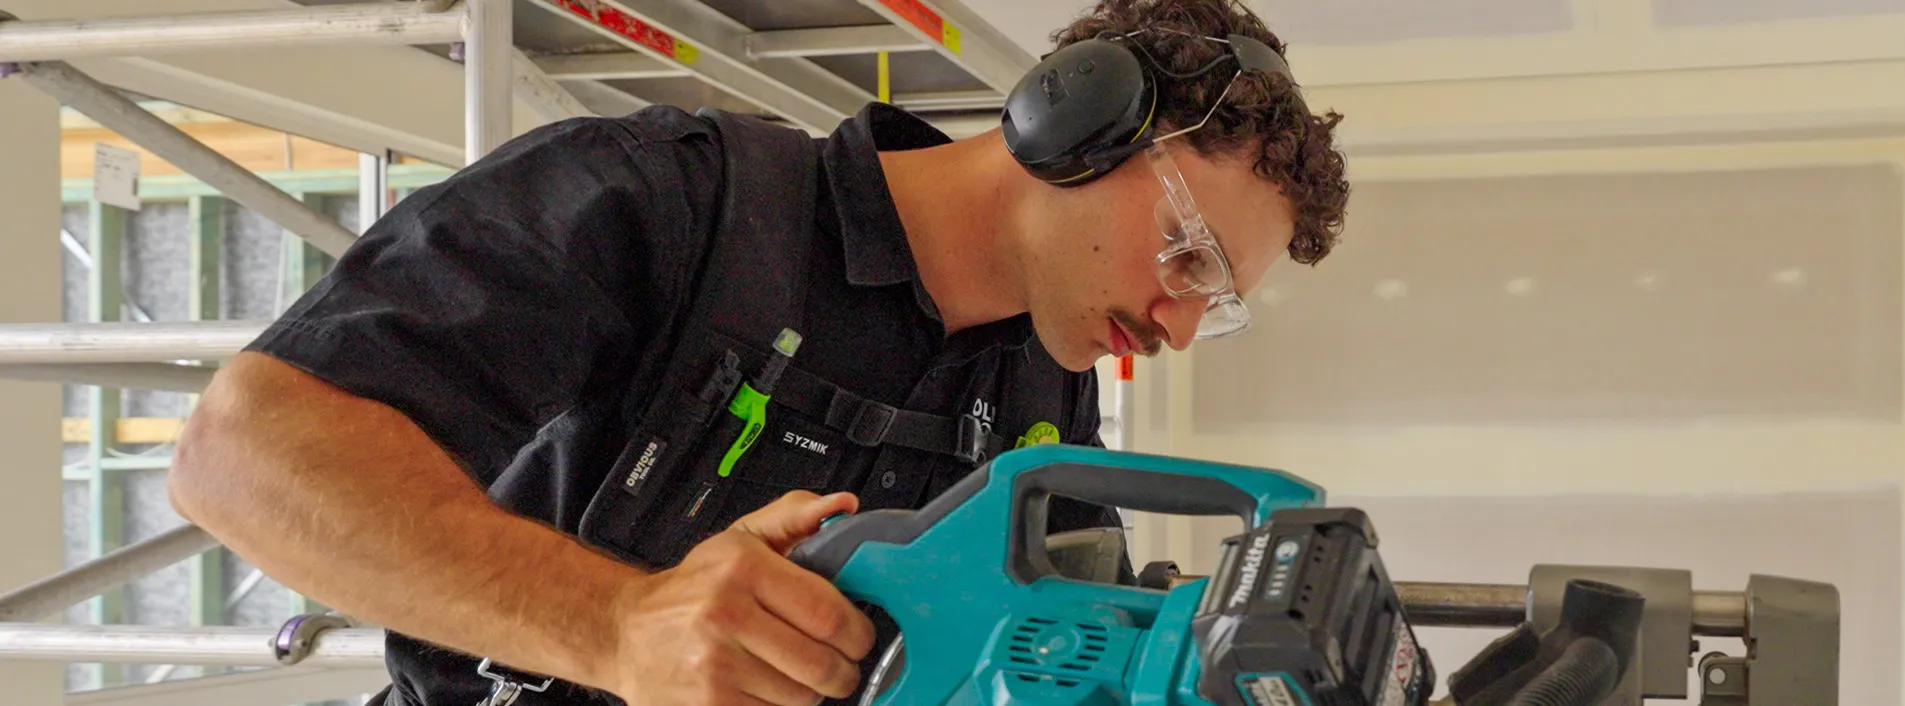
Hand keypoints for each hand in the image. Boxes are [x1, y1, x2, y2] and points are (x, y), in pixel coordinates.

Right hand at [606, 490, 875, 704]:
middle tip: (839, 665)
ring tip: (794, 674)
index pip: (828, 612)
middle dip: (842, 670)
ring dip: (810, 692)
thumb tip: (842, 505)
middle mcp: (725, 614)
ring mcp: (714, 665)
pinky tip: (767, 689)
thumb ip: (795, 517)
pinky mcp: (708, 705)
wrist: (626, 633)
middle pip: (821, 663)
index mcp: (742, 567)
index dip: (857, 633)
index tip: (858, 637)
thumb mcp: (740, 539)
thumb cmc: (693, 589)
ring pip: (801, 697)